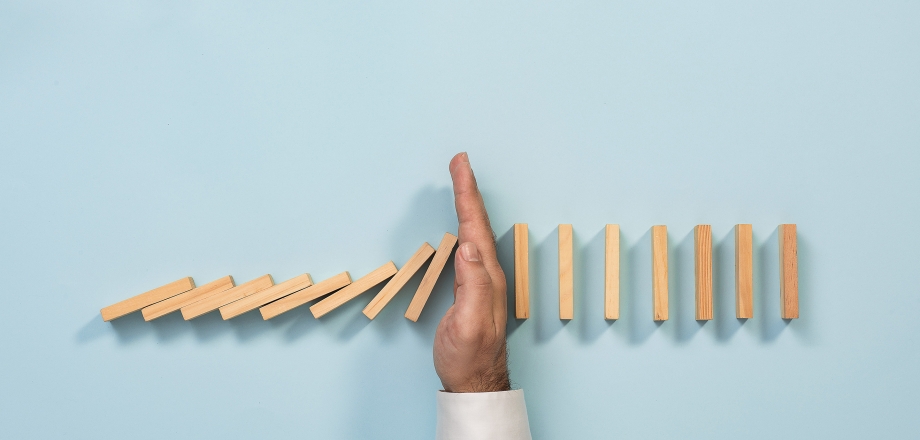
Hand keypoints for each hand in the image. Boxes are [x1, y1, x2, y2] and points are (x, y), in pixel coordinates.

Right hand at [434, 152, 509, 392]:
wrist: (474, 383)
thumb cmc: (468, 357)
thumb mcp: (467, 324)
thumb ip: (472, 286)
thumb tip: (468, 248)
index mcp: (486, 277)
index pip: (475, 227)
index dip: (466, 195)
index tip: (460, 166)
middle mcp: (488, 273)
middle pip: (477, 223)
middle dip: (468, 189)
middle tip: (460, 162)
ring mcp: (482, 280)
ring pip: (475, 231)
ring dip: (467, 203)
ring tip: (461, 180)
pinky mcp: (473, 287)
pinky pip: (469, 245)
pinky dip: (464, 225)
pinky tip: (462, 222)